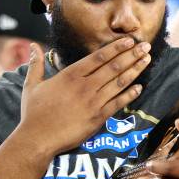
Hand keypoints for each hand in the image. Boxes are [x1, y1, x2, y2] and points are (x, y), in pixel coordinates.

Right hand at [19, 40, 150, 155]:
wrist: (37, 138)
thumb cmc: (33, 113)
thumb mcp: (32, 85)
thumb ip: (36, 64)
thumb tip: (33, 45)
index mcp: (70, 75)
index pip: (99, 57)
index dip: (116, 47)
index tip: (129, 40)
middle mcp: (84, 85)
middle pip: (113, 66)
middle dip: (131, 55)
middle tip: (146, 46)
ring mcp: (92, 102)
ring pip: (118, 82)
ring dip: (134, 70)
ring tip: (146, 61)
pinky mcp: (97, 118)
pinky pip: (117, 103)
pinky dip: (129, 95)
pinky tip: (140, 87)